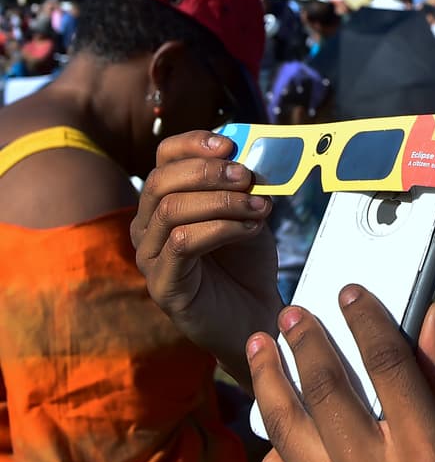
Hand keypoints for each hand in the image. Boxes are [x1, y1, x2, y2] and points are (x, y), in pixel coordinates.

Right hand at [131, 132, 280, 388]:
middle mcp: (147, 227)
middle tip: (248, 178)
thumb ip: (245, 186)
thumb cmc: (248, 264)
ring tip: (260, 208)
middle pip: (161, 181)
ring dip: (222, 202)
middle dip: (209, 172)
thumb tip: (253, 152)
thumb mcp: (248, 212)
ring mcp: (151, 258)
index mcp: (164, 202)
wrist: (255, 316)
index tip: (230, 145)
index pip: (163, 158)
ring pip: (171, 211)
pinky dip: (221, 229)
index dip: (193, 144)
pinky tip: (250, 229)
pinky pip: (183, 244)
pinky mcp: (163, 285)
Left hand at [249, 288, 434, 461]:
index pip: (387, 368)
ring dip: (270, 381)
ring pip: (288, 433)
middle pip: (327, 393)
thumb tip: (429, 315)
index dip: (366, 322)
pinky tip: (277, 412)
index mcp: (430, 454)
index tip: (351, 294)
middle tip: (292, 311)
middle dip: (305, 342)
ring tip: (261, 346)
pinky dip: (275, 441)